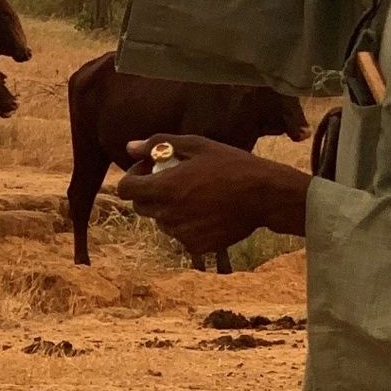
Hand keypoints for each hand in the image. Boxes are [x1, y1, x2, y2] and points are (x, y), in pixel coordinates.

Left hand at [116, 135, 309, 255]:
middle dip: (149, 193)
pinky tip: (208, 210)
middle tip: (172, 180)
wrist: (264, 195)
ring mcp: (182, 233)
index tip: (148, 171)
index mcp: (165, 187)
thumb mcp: (196, 145)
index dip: (132, 178)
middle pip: (141, 207)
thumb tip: (130, 146)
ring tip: (195, 195)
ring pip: (162, 222)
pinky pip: (181, 235)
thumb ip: (159, 144)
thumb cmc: (231, 164)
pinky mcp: (196, 246)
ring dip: (170, 209)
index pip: (126, 190)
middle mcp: (169, 214)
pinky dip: (188, 224)